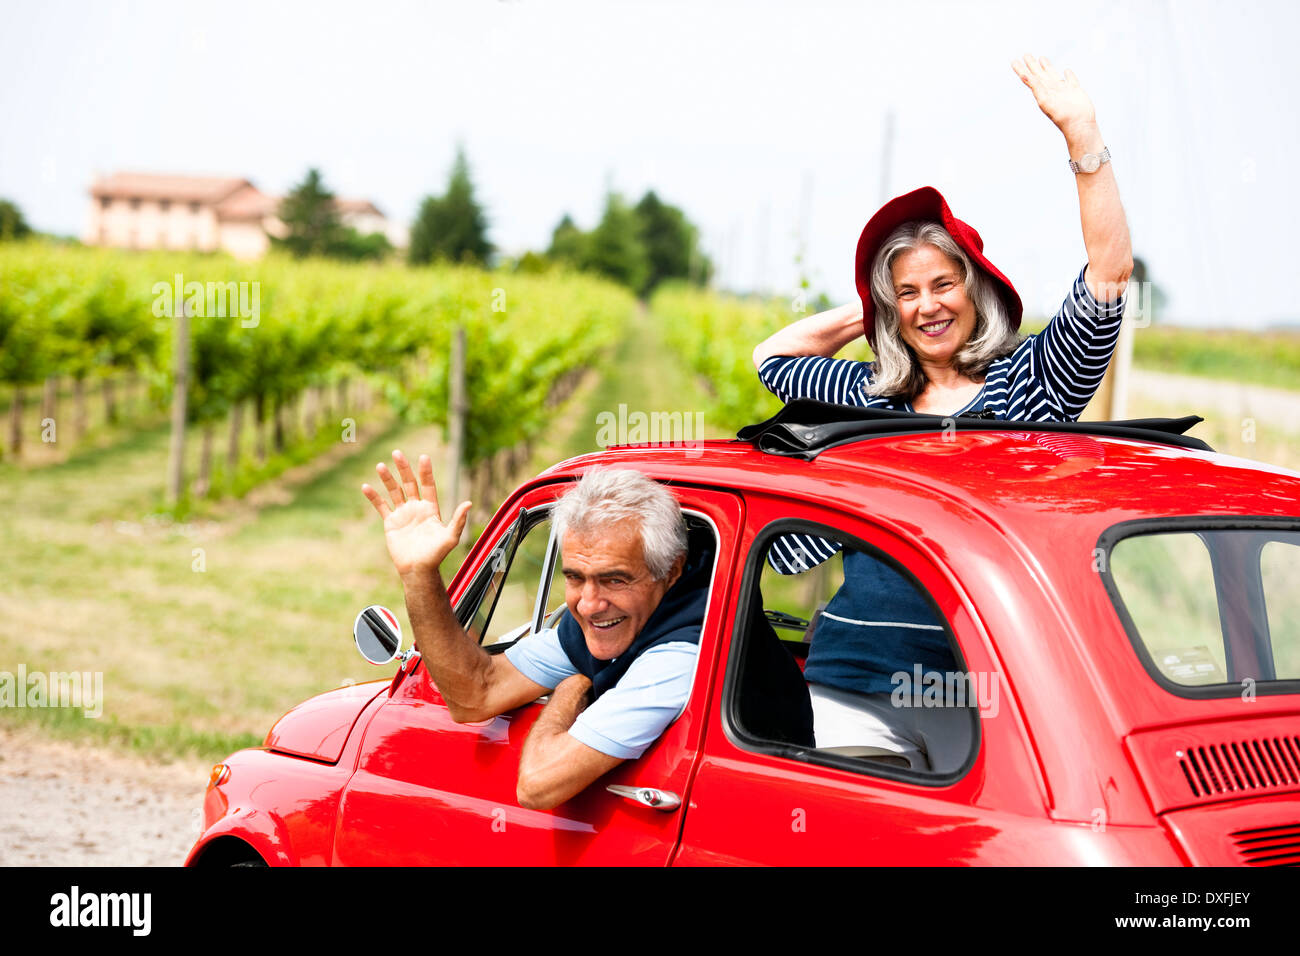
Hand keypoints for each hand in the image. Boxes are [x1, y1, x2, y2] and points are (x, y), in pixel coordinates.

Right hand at [361, 450, 470, 578]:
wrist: (418, 570)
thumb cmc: (436, 555)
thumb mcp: (450, 537)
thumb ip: (458, 520)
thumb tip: (469, 503)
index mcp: (430, 508)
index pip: (428, 485)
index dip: (425, 471)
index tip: (423, 457)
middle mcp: (416, 508)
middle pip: (409, 483)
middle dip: (403, 468)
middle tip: (397, 452)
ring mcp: (403, 514)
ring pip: (394, 492)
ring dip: (387, 479)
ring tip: (380, 465)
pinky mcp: (391, 523)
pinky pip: (381, 507)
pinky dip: (374, 497)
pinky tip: (366, 486)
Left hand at [1011, 54, 1096, 137]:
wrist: (1078, 124)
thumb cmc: (1061, 115)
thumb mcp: (1044, 99)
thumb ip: (1035, 86)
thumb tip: (1023, 75)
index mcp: (1042, 91)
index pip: (1030, 77)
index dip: (1022, 69)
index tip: (1014, 61)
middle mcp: (1051, 89)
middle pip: (1040, 73)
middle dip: (1032, 64)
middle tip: (1026, 55)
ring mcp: (1063, 89)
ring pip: (1053, 74)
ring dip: (1047, 67)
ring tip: (1042, 58)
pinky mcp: (1075, 90)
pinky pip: (1071, 79)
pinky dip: (1068, 75)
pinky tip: (1066, 71)